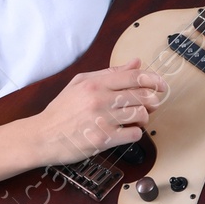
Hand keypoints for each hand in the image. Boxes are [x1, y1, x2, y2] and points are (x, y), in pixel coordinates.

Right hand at [24, 60, 165, 164]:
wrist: (42, 136)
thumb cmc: (61, 110)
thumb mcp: (80, 83)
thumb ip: (109, 73)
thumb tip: (136, 63)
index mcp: (95, 83)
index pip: (134, 76)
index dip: (154, 80)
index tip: (161, 85)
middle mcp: (100, 99)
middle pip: (142, 96)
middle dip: (153, 100)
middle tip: (152, 104)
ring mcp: (102, 120)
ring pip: (140, 115)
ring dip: (144, 118)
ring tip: (136, 120)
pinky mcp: (103, 140)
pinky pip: (133, 135)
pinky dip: (135, 134)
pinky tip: (127, 132)